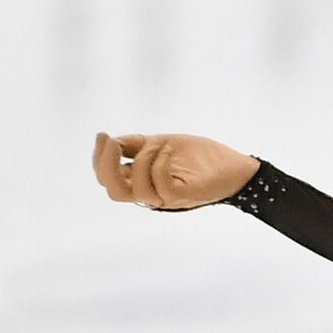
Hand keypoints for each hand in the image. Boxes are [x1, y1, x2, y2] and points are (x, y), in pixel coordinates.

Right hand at [92, 131, 259, 210]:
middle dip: (106, 164)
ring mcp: (165, 196)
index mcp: (141, 181)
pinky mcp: (183, 196)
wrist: (234, 166)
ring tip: (158, 143)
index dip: (99, 158)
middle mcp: (149, 192)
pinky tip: (168, 150)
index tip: (102, 135)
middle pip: (113, 190)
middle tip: (113, 142)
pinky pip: (160, 188)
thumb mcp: (161, 143)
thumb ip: (136, 144)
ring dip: (140, 161)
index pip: (107, 178)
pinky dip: (158, 166)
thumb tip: (108, 141)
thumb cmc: (199, 157)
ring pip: (134, 191)